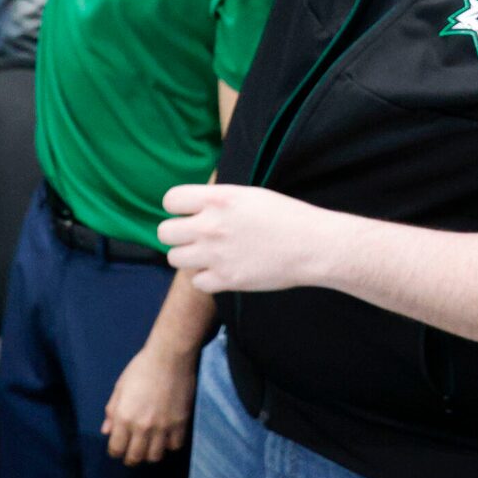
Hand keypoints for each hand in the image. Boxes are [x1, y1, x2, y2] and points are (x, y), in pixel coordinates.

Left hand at [102, 333, 198, 465]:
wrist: (170, 356)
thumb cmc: (141, 368)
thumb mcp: (120, 387)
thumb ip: (112, 411)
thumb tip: (106, 431)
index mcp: (123, 417)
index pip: (116, 449)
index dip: (115, 451)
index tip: (119, 447)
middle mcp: (141, 427)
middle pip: (135, 457)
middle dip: (131, 457)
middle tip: (133, 451)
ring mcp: (162, 427)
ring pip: (154, 456)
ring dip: (150, 453)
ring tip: (150, 445)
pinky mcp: (180, 424)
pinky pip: (174, 446)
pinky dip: (169, 445)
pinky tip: (167, 437)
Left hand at [157, 183, 343, 294]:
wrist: (312, 245)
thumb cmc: (286, 216)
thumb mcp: (248, 195)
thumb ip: (217, 200)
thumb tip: (195, 207)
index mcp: (218, 199)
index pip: (170, 200)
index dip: (177, 207)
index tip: (188, 212)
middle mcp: (211, 226)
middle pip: (165, 232)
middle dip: (177, 234)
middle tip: (194, 236)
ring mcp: (215, 255)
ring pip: (174, 258)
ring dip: (188, 256)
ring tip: (207, 254)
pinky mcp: (226, 280)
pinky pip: (196, 282)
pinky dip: (205, 278)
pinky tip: (221, 270)